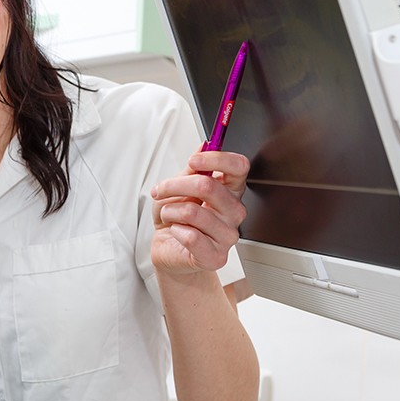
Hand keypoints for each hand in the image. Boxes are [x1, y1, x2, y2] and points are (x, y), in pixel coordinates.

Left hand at [150, 150, 248, 273]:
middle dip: (175, 185)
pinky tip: (177, 233)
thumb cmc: (174, 219)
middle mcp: (233, 212)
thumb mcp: (178, 188)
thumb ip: (192, 169)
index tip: (194, 160)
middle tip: (161, 190)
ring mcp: (228, 235)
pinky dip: (174, 230)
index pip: (239, 167)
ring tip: (170, 217)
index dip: (217, 159)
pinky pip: (191, 236)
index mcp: (229, 191)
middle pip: (209, 186)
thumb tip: (205, 144)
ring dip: (170, 211)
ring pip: (192, 211)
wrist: (167, 249)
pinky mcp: (216, 256)